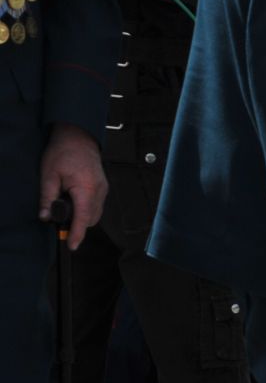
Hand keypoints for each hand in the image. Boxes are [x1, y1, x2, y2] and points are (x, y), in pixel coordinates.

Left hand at [39, 124, 106, 250]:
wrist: (78, 137)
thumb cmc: (64, 152)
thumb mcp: (49, 174)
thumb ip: (47, 197)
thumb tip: (45, 216)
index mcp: (87, 188)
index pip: (83, 218)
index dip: (77, 234)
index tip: (72, 245)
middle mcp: (99, 191)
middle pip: (90, 219)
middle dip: (77, 224)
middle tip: (59, 219)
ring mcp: (104, 190)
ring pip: (95, 214)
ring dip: (81, 216)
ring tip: (65, 207)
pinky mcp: (103, 187)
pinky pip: (96, 206)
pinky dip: (86, 209)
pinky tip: (73, 201)